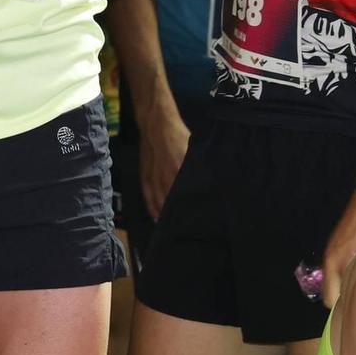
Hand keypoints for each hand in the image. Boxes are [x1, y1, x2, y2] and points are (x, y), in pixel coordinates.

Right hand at [137, 100, 190, 221]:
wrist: (157, 125)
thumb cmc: (178, 137)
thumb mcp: (193, 153)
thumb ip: (199, 169)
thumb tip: (210, 183)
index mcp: (180, 174)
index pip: (187, 199)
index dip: (192, 211)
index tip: (200, 221)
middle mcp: (166, 180)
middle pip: (173, 205)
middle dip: (180, 217)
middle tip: (188, 229)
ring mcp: (154, 180)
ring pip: (160, 205)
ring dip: (166, 217)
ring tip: (173, 228)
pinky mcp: (145, 178)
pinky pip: (148, 198)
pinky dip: (153, 210)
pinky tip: (157, 218)